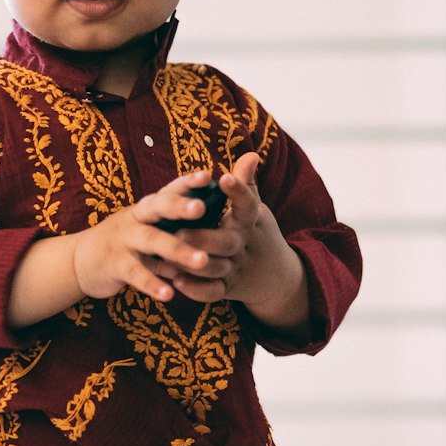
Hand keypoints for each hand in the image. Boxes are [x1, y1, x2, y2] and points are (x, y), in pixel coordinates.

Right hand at [72, 168, 222, 303]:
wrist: (79, 261)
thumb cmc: (125, 246)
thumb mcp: (150, 235)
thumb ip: (177, 238)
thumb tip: (214, 240)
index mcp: (147, 209)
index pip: (169, 190)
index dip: (187, 182)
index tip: (208, 175)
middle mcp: (136, 218)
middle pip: (159, 207)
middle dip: (180, 206)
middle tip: (202, 207)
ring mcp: (123, 239)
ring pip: (152, 240)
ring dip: (178, 250)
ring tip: (202, 261)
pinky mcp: (114, 264)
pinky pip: (136, 273)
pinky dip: (152, 284)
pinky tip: (169, 295)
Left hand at [153, 151, 310, 326]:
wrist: (276, 278)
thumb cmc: (256, 234)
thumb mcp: (255, 211)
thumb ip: (247, 184)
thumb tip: (250, 153)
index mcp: (251, 222)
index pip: (248, 205)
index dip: (238, 191)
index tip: (224, 177)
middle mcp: (243, 245)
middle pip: (228, 242)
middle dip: (205, 237)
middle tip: (181, 231)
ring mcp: (236, 269)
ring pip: (216, 269)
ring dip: (194, 264)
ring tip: (170, 256)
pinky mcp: (227, 289)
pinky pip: (213, 292)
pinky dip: (196, 290)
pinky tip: (177, 282)